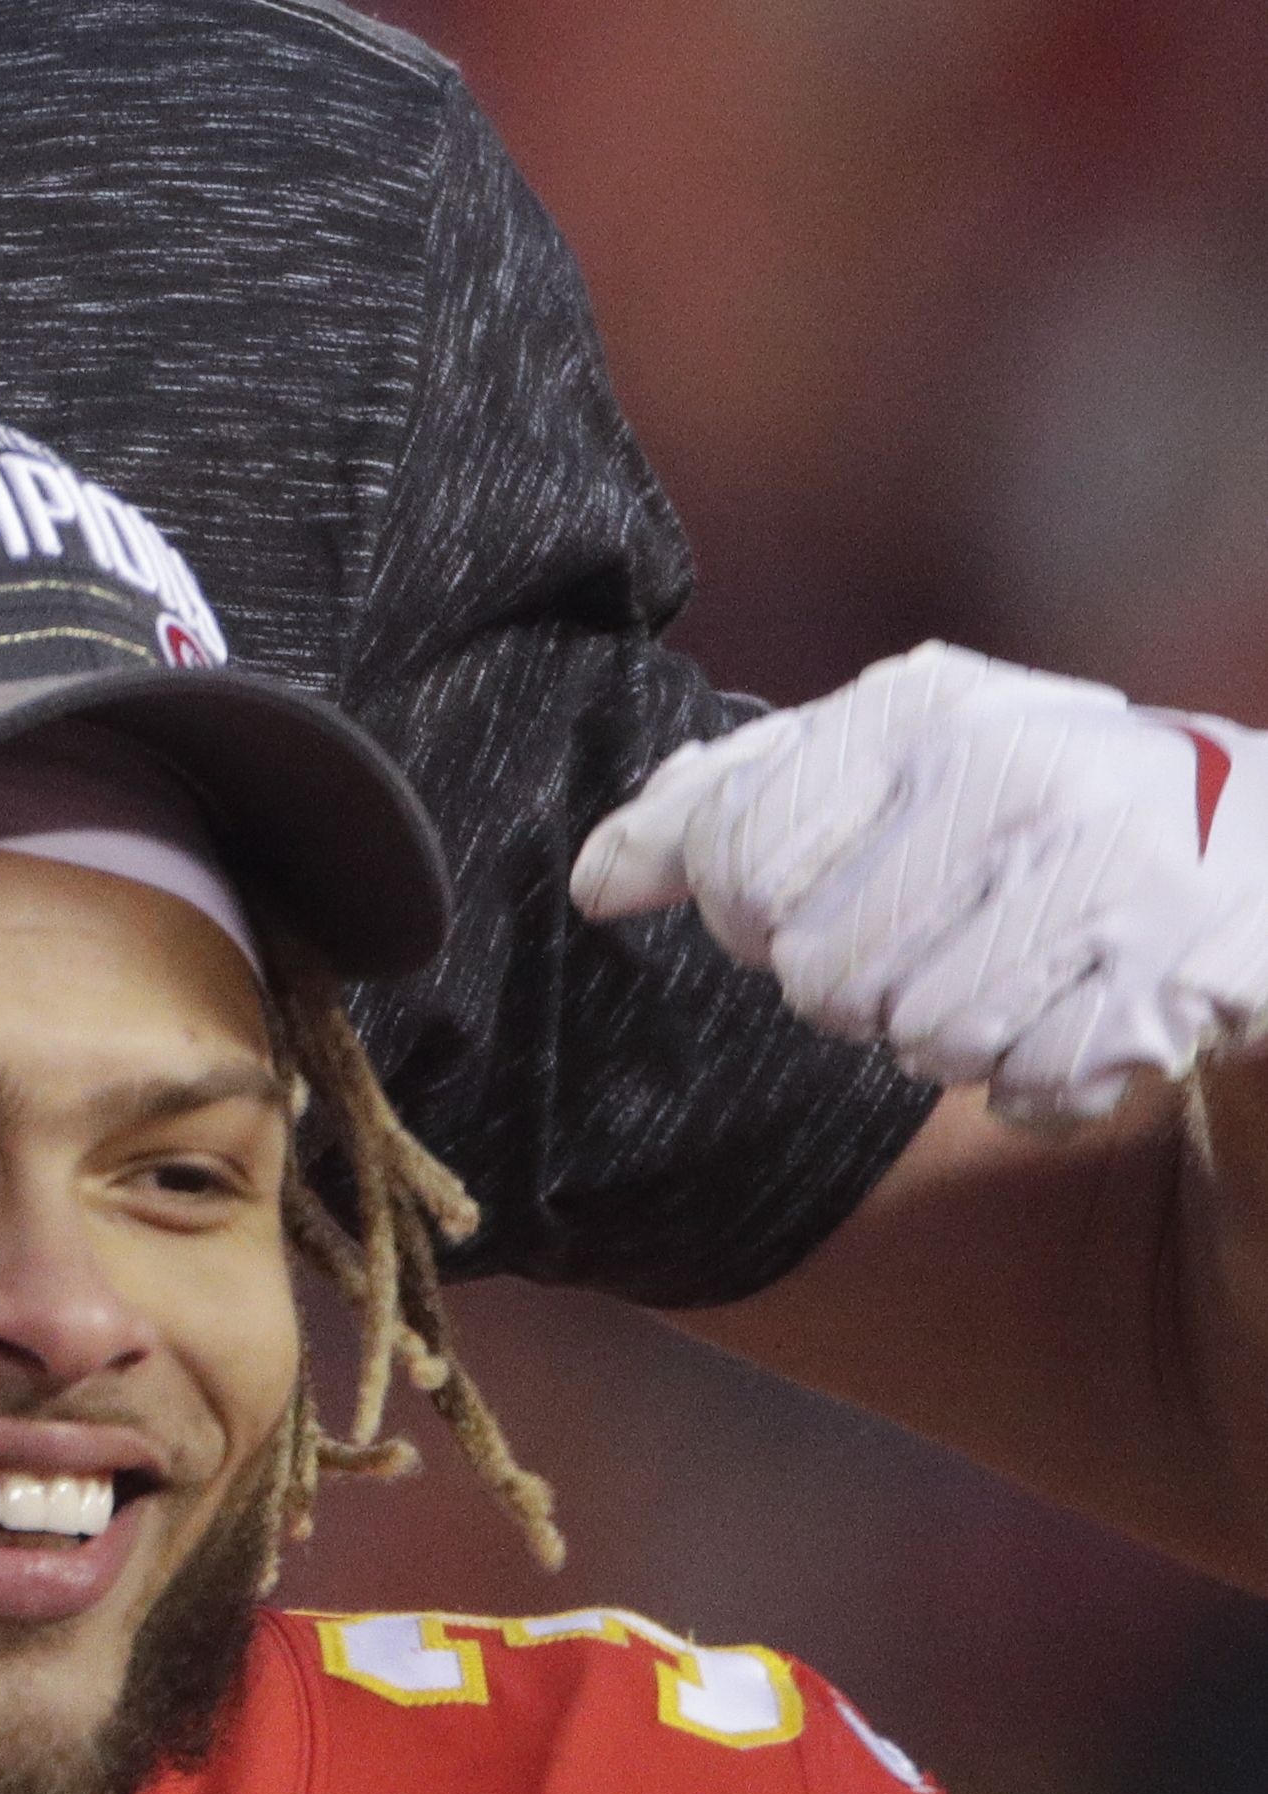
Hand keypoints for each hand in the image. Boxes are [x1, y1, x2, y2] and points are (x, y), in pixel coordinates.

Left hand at [574, 639, 1267, 1125]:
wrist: (1254, 841)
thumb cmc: (1021, 803)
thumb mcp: (872, 763)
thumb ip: (717, 806)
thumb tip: (591, 885)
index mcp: (922, 706)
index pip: (739, 861)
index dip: (746, 915)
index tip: (802, 903)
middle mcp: (1022, 771)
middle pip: (822, 973)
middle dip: (850, 989)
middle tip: (916, 949)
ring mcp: (1119, 869)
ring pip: (925, 1042)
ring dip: (942, 1041)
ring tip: (996, 977)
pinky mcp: (1190, 972)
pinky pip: (1037, 1087)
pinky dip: (1036, 1085)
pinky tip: (1070, 1018)